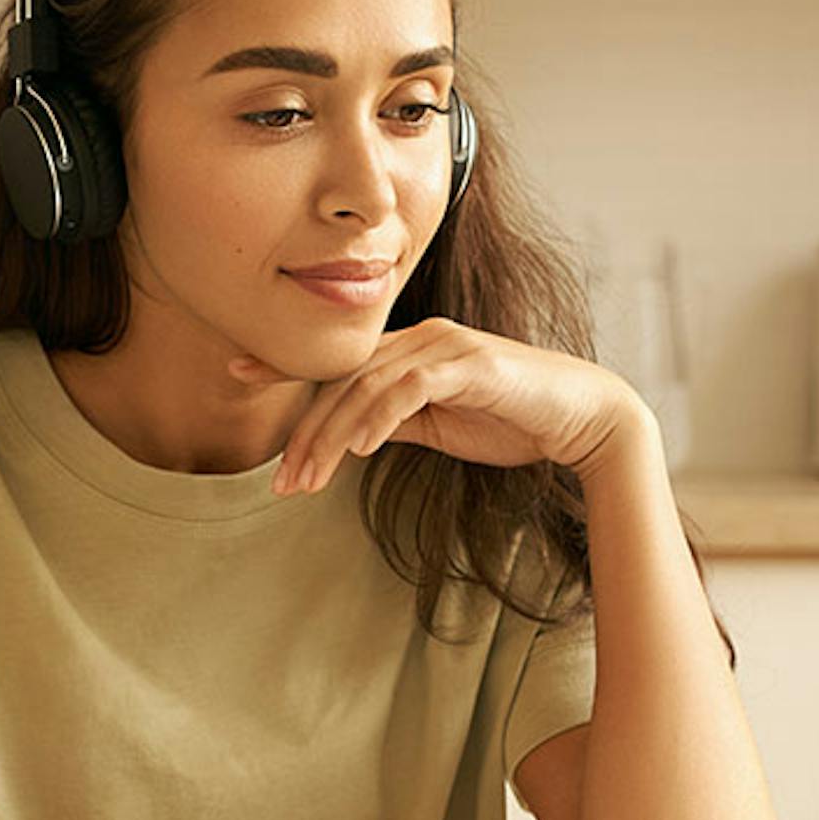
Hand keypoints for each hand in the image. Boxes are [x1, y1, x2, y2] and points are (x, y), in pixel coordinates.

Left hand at [237, 317, 653, 494]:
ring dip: (331, 436)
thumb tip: (349, 436)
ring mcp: (445, 346)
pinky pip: (409, 388)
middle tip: (280, 481)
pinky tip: (357, 448)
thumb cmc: (513, 420)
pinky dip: (378, 417)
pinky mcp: (470, 363)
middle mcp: (421, 338)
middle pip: (343, 382)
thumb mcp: (439, 427)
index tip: (236, 374)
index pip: (338, 363)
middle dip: (305, 433)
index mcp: (409, 350)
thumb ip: (394, 423)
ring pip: (367, 387)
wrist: (582, 419)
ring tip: (308, 479)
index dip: (285, 366)